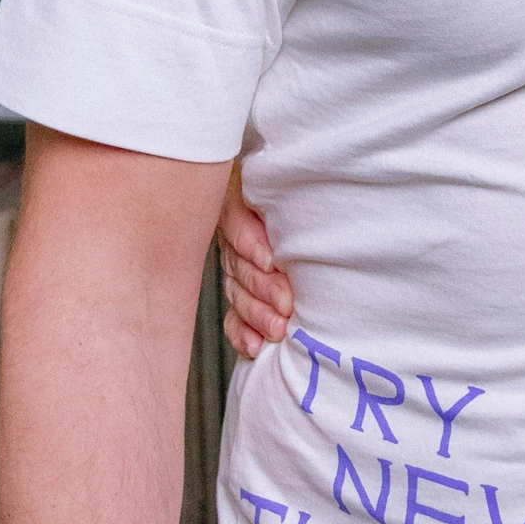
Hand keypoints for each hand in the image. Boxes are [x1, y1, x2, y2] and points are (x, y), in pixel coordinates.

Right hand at [217, 165, 295, 359]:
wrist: (290, 190)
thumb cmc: (282, 178)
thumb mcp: (261, 183)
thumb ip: (257, 202)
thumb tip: (268, 238)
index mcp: (237, 206)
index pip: (236, 227)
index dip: (251, 245)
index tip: (270, 260)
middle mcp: (235, 240)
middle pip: (241, 268)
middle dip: (264, 288)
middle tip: (287, 304)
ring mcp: (236, 268)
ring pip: (240, 295)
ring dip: (257, 315)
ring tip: (278, 328)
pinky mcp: (243, 293)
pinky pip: (234, 317)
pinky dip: (242, 333)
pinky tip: (253, 346)